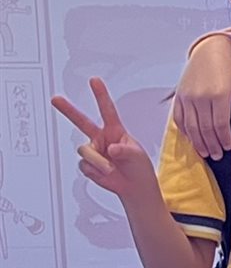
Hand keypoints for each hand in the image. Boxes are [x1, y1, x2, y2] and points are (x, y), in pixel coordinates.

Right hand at [52, 80, 157, 199]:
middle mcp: (101, 138)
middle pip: (81, 122)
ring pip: (85, 150)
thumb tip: (111, 149)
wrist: (133, 186)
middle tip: (56, 99)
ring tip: (111, 168)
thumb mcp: (137, 156)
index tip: (94, 81)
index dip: (100, 95)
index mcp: (115, 131)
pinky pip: (85, 165)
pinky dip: (96, 171)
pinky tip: (105, 173)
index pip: (107, 110)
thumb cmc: (138, 166)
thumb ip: (124, 151)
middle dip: (68, 110)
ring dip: (99, 162)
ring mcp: (93, 150)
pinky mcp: (87, 163)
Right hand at [173, 33, 230, 160]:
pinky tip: (191, 139)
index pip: (219, 124)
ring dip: (198, 142)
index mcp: (218, 94)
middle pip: (204, 128)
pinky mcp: (179, 96)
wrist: (210, 50)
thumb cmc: (230, 68)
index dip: (223, 139)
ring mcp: (187, 97)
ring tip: (205, 153)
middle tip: (217, 156)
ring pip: (190, 126)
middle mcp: (200, 97)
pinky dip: (184, 131)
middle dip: (211, 145)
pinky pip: (179, 118)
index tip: (228, 148)